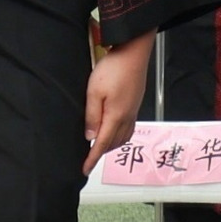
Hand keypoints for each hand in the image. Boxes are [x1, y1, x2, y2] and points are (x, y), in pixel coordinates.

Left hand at [82, 34, 152, 175]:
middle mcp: (127, 116)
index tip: (85, 169)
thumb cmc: (114, 68)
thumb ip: (92, 116)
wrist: (134, 52)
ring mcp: (133, 110)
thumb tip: (90, 136)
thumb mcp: (94, 92)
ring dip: (112, 145)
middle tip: (88, 159)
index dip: (92, 158)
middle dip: (102, 153)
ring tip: (100, 147)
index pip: (102, 144)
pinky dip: (120, 135)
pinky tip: (114, 129)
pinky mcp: (135, 103)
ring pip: (123, 136)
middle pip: (115, 143)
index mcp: (116, 116)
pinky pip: (129, 127)